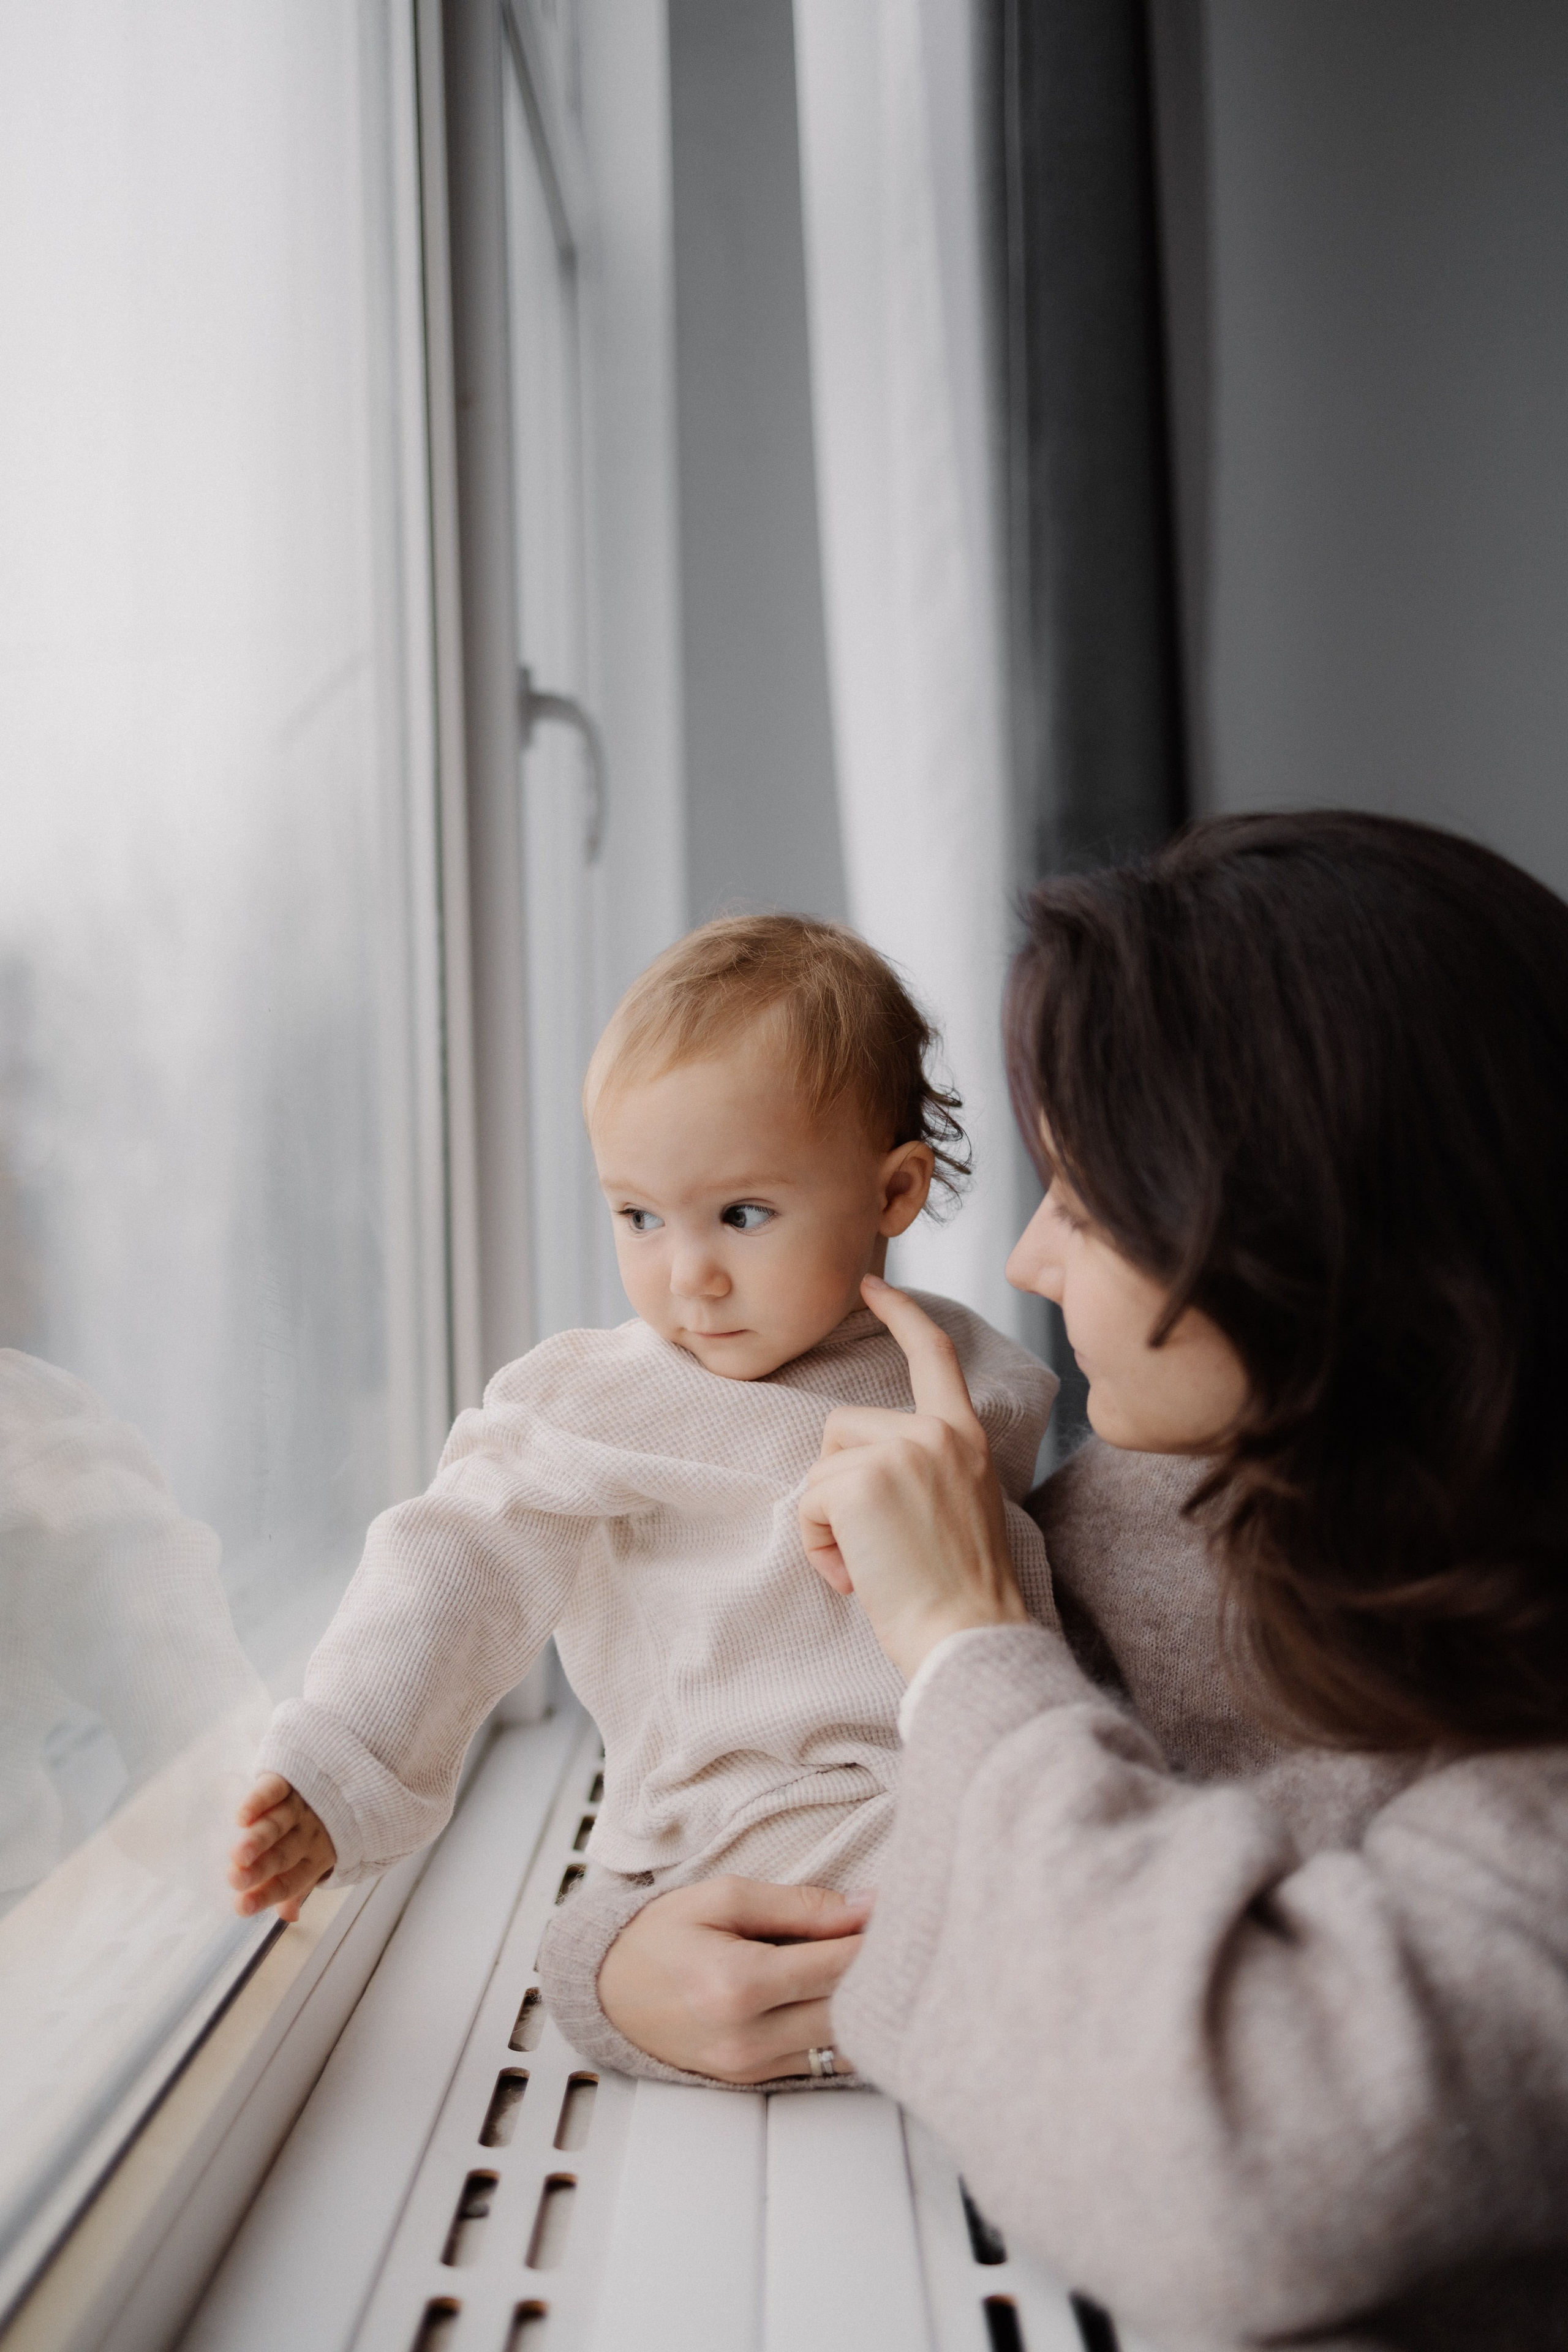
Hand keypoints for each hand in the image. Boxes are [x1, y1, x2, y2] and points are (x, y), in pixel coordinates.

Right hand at [229, 1773, 335, 1921]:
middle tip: (235, 1879)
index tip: (240, 1908)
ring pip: (278, 1824)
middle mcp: (309, 1834)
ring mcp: (300, 1807)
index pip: (290, 1882)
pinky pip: (276, 1791)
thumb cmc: (320, 1828)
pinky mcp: (291, 1781)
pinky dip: (260, 1802)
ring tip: (238, 1855)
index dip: (267, 1895)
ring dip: (258, 1839)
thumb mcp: (315, 1859)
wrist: (347, 1780)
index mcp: (315, 1858)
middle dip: (260, 1868)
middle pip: (283, 1855)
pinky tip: (243, 1817)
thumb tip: (290, 1916)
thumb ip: (297, 1887)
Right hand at [597, 1876, 871, 2082]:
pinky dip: (841, 2033)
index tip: (899, 1913)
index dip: (877, 1938)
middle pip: (849, 2011)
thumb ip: (800, 1905)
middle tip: (897, 1938)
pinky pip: (821, 2064)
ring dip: (865, 2008)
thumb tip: (866, 1908)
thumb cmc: (661, 1935)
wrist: (608, 1988)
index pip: (838, 1966)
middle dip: (880, 1973)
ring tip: (873, 1968)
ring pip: (843, 2046)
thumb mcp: (724, 1896)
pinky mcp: (753, 2082)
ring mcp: (751, 2067)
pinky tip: (842, 2001)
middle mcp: (748, 2036)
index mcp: (739, 1983)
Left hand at [799, 1274, 1026, 1679]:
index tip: (872, 1286)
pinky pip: (809, 1502)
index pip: (933, 1356)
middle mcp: (937, 1433)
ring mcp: (901, 1452)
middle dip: (838, 1487)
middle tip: (876, 1550)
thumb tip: (856, 1470)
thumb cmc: (958, 1595)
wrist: (970, 1639)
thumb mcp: (956, 1509)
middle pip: (842, 1429)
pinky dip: (818, 1546)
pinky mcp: (862, 1481)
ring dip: (828, 1522)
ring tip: (870, 1566)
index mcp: (966, 1438)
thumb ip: (921, 1469)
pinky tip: (857, 1576)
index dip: (901, 1315)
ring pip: (821, 1467)